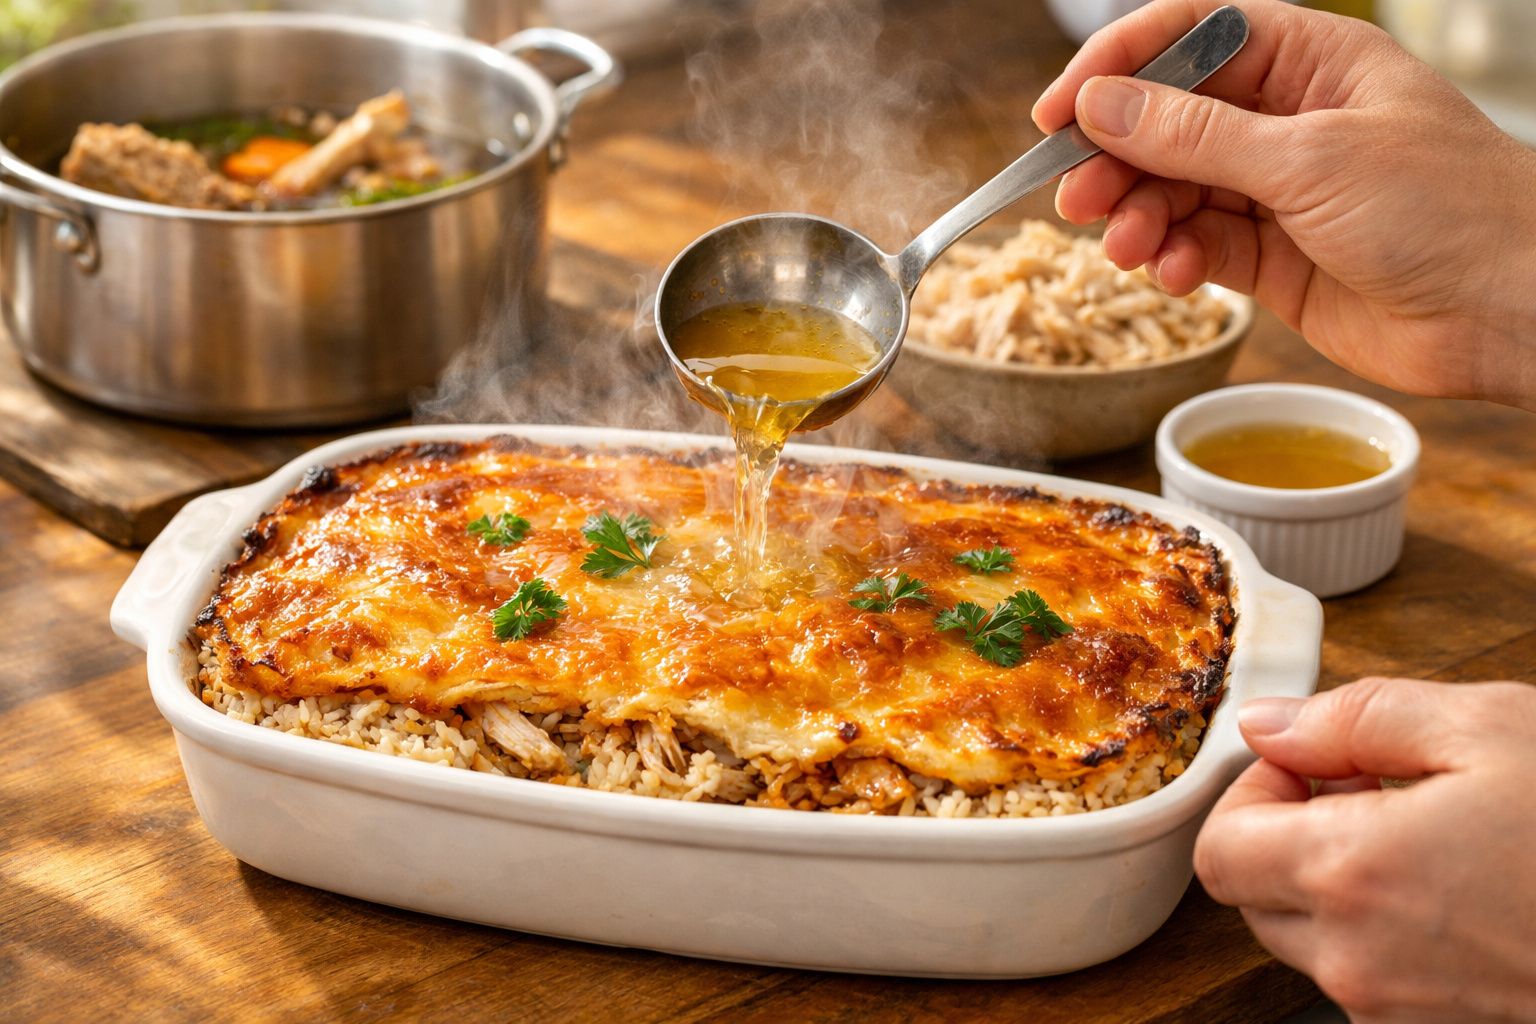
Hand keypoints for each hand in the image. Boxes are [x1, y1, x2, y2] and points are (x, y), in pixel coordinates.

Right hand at [1032, 0, 1535, 409]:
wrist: (1510, 309)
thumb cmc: (1446, 207)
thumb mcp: (1307, 157)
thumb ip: (1193, 135)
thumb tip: (1102, 106)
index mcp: (1308, 61)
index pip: (1189, 38)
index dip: (1117, 68)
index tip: (1058, 112)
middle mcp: (1286, 119)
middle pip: (1167, 122)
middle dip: (1117, 158)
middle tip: (1077, 196)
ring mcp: (1278, 191)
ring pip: (1174, 190)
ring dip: (1140, 217)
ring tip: (1128, 249)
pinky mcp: (1274, 259)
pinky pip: (1199, 245)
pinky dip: (1175, 259)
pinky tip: (1174, 272)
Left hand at [1194, 678, 1535, 1021]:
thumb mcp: (1484, 728)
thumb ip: (1351, 720)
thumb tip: (1267, 723)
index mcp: (1349, 874)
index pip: (1218, 849)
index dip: (1253, 791)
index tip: (1313, 762)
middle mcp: (1357, 959)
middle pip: (1253, 895)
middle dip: (1286, 831)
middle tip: (1368, 788)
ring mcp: (1398, 1007)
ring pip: (1305, 938)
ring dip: (1332, 878)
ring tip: (1421, 831)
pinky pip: (1367, 973)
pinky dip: (1379, 924)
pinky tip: (1453, 881)